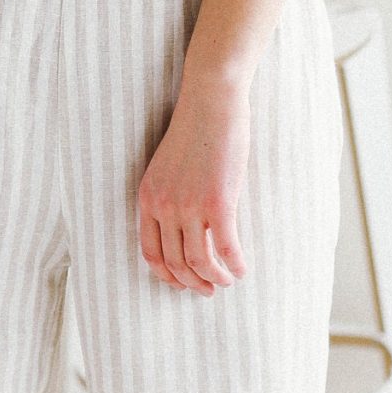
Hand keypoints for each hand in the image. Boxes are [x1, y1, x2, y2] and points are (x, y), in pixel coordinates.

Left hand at [137, 77, 250, 294]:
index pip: (150, 252)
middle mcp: (164, 207)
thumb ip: (168, 196)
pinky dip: (235, 265)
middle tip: (208, 290)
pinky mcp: (218, 203)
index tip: (181, 283)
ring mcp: (190, 206)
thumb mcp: (167, 167)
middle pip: (175, 262)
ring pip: (199, 261)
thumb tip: (182, 226)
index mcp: (148, 199)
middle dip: (192, 283)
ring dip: (215, 278)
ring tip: (227, 281)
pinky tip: (243, 269)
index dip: (166, 275)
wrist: (210, 102)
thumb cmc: (194, 130)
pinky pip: (226, 248)